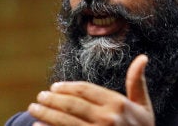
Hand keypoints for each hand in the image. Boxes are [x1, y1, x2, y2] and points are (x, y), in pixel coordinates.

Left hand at [28, 54, 153, 125]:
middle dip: (52, 100)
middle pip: (72, 105)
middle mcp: (108, 118)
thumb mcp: (144, 106)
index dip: (67, 87)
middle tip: (39, 97)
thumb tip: (143, 57)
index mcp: (118, 104)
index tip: (54, 87)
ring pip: (65, 121)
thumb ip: (137, 82)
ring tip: (33, 109)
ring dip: (46, 114)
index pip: (85, 90)